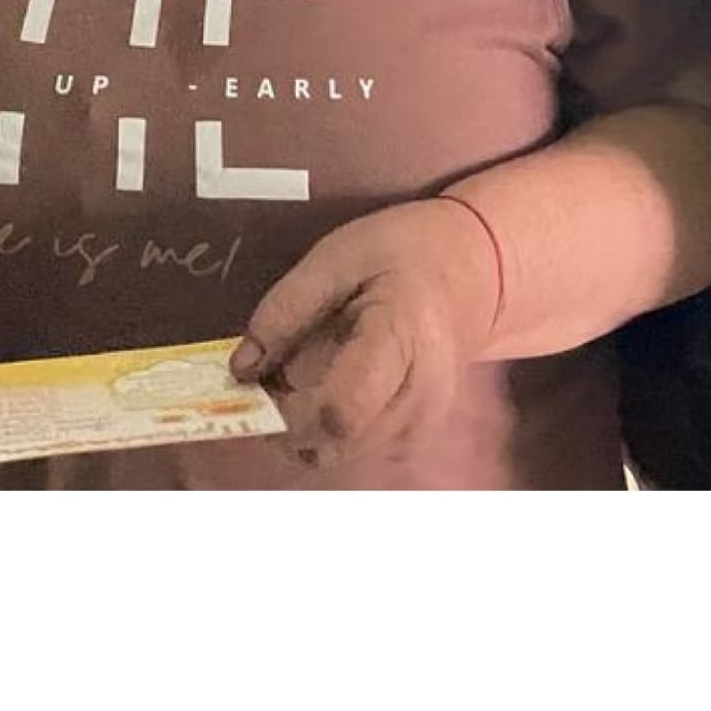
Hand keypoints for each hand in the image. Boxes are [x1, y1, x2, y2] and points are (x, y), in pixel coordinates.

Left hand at [229, 198, 499, 474]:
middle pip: (336, 443)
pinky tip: (321, 393)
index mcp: (402, 339)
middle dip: (284, 423)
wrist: (470, 274)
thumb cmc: (401, 254)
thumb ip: (286, 308)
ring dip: (300, 430)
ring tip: (293, 381)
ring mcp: (424, 426)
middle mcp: (422, 397)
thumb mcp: (337, 256)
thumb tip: (240, 368)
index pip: (341, 410)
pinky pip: (354, 453)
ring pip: (340, 456)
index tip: (255, 384)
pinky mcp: (416, 440)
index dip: (286, 412)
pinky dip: (324, 434)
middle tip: (266, 381)